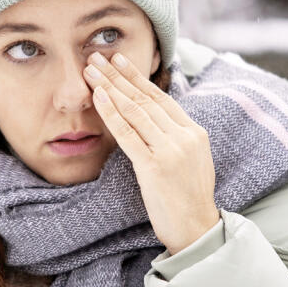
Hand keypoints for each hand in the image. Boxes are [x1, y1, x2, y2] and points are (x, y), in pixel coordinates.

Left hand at [84, 51, 219, 255]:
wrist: (196, 228)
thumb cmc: (189, 198)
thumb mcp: (192, 160)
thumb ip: (177, 138)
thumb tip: (155, 120)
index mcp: (195, 132)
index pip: (161, 98)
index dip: (137, 78)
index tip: (118, 61)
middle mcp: (184, 136)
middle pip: (145, 99)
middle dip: (118, 76)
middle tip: (96, 57)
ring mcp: (170, 150)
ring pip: (135, 111)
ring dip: (110, 87)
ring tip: (90, 71)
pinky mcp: (154, 166)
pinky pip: (128, 133)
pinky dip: (111, 113)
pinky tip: (98, 96)